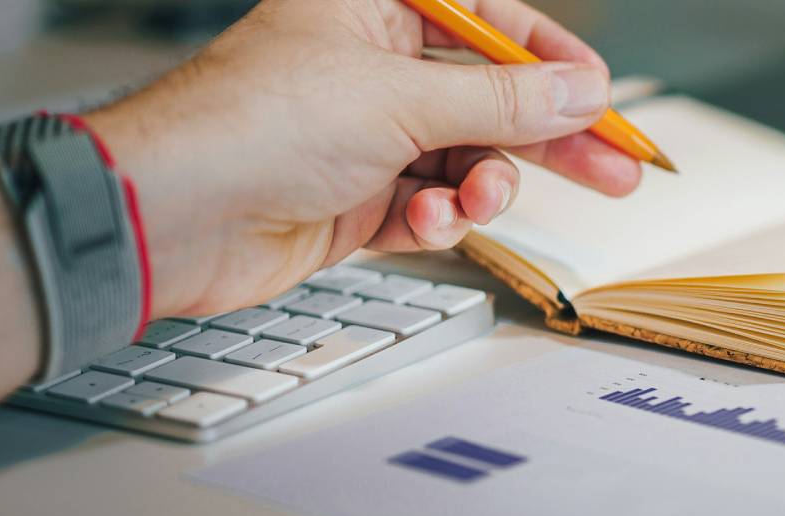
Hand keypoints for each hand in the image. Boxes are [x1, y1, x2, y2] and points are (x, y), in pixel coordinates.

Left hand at [84, 0, 641, 316]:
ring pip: (466, 159)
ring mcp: (363, 135)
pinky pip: (429, 207)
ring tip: (476, 202)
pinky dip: (437, 221)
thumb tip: (579, 92)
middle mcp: (369, 66)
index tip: (603, 97)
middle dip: (548, 138)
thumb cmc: (248, 125)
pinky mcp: (354, 199)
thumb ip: (503, 101)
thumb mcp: (399, 100)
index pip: (490, 22)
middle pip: (490, 97)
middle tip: (615, 170)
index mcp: (372, 7)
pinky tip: (426, 225)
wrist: (169, 214)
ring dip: (482, 187)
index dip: (552, 61)